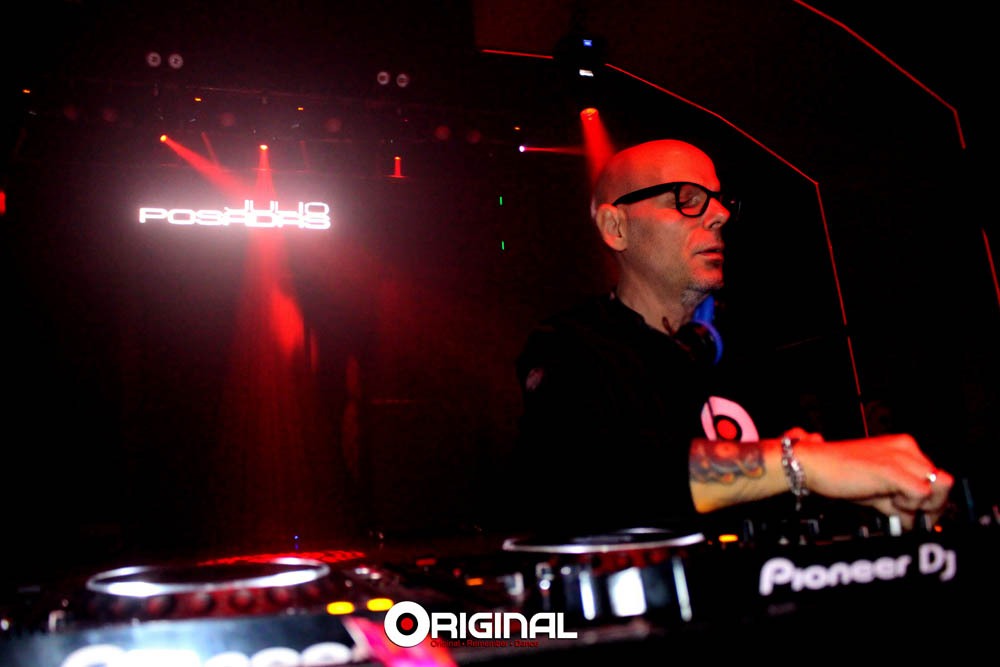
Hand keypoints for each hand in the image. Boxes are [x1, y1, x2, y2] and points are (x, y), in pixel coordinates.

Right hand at [796, 433, 952, 530]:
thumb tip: (915, 521)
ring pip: (937, 488)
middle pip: (942, 483)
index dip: (928, 500)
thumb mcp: (875, 491)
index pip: (934, 477)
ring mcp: (900, 457)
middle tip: (907, 517)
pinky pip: (921, 493)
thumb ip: (898, 502)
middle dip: (928, 507)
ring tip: (894, 506)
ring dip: (919, 506)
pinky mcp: (892, 469)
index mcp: (903, 447)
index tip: (915, 514)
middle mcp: (906, 448)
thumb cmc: (838, 474)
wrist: (812, 464)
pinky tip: (891, 503)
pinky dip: (910, 505)